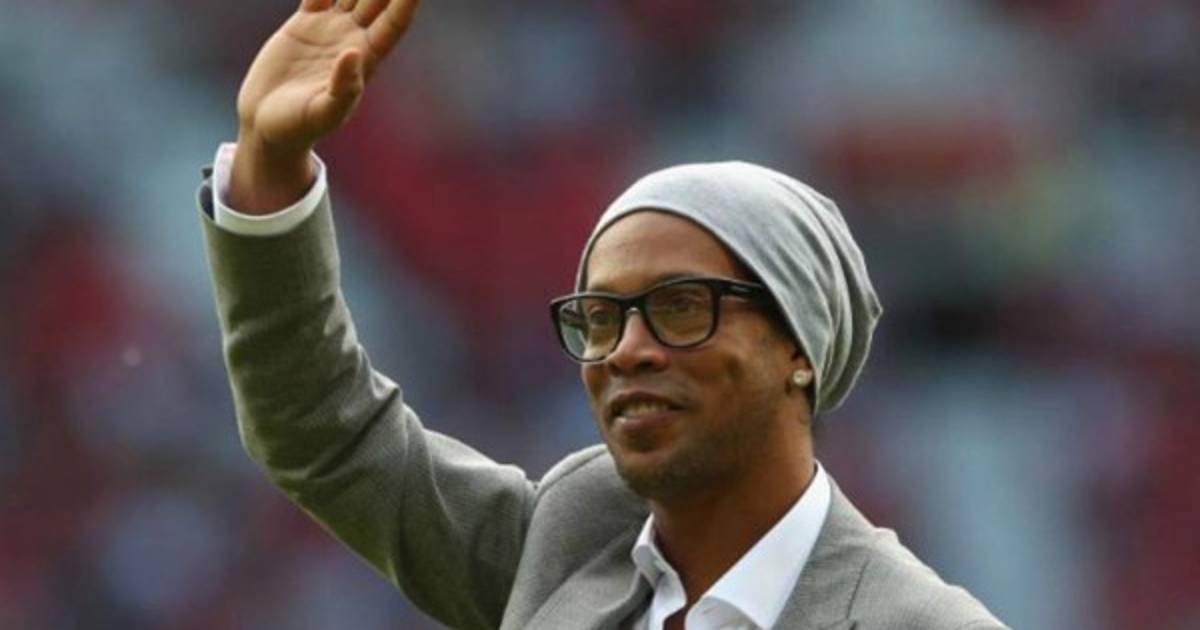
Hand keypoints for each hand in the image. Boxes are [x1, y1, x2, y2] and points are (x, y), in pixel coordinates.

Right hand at [230, 0, 420, 210]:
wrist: (268, 125)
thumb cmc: (299, 128)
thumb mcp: (322, 114)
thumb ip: (343, 89)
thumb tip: (355, 55)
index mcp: (365, 60)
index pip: (393, 25)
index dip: (406, 3)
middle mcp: (352, 39)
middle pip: (378, 0)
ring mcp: (330, 29)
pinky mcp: (305, 23)